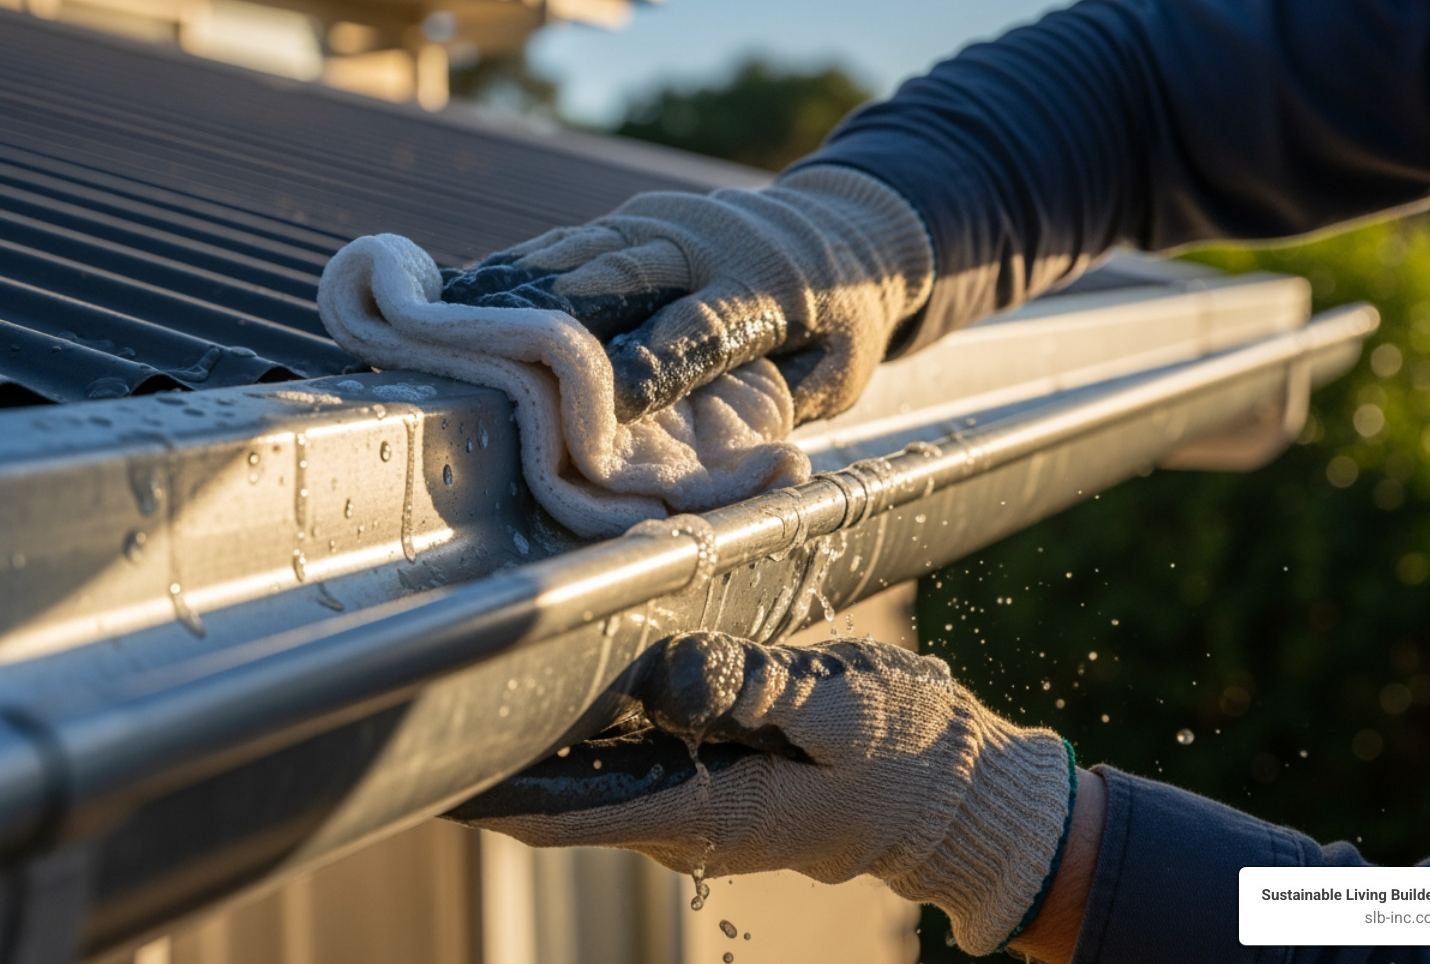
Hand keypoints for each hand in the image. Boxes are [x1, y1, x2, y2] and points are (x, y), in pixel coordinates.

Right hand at [438, 166, 933, 423]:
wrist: (844, 227)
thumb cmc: (839, 323)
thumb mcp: (840, 372)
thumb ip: (788, 405)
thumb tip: (744, 461)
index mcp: (766, 285)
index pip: (699, 328)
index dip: (651, 364)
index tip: (606, 404)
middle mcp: (706, 241)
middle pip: (623, 274)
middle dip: (558, 314)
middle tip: (489, 350)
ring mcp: (662, 219)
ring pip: (583, 253)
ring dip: (516, 288)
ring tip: (440, 319)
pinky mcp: (632, 215)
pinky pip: (569, 244)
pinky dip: (517, 270)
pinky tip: (460, 295)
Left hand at [447, 632, 1074, 955]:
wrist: (955, 796)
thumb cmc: (905, 754)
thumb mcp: (840, 710)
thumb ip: (750, 689)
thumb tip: (663, 678)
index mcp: (707, 812)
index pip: (565, 811)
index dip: (488, 787)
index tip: (420, 759)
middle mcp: (683, 817)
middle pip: (561, 788)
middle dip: (503, 741)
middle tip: (432, 678)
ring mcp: (694, 800)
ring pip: (590, 769)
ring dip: (542, 728)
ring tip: (480, 665)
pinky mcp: (711, 776)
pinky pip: (629, 752)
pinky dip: (590, 720)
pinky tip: (565, 673)